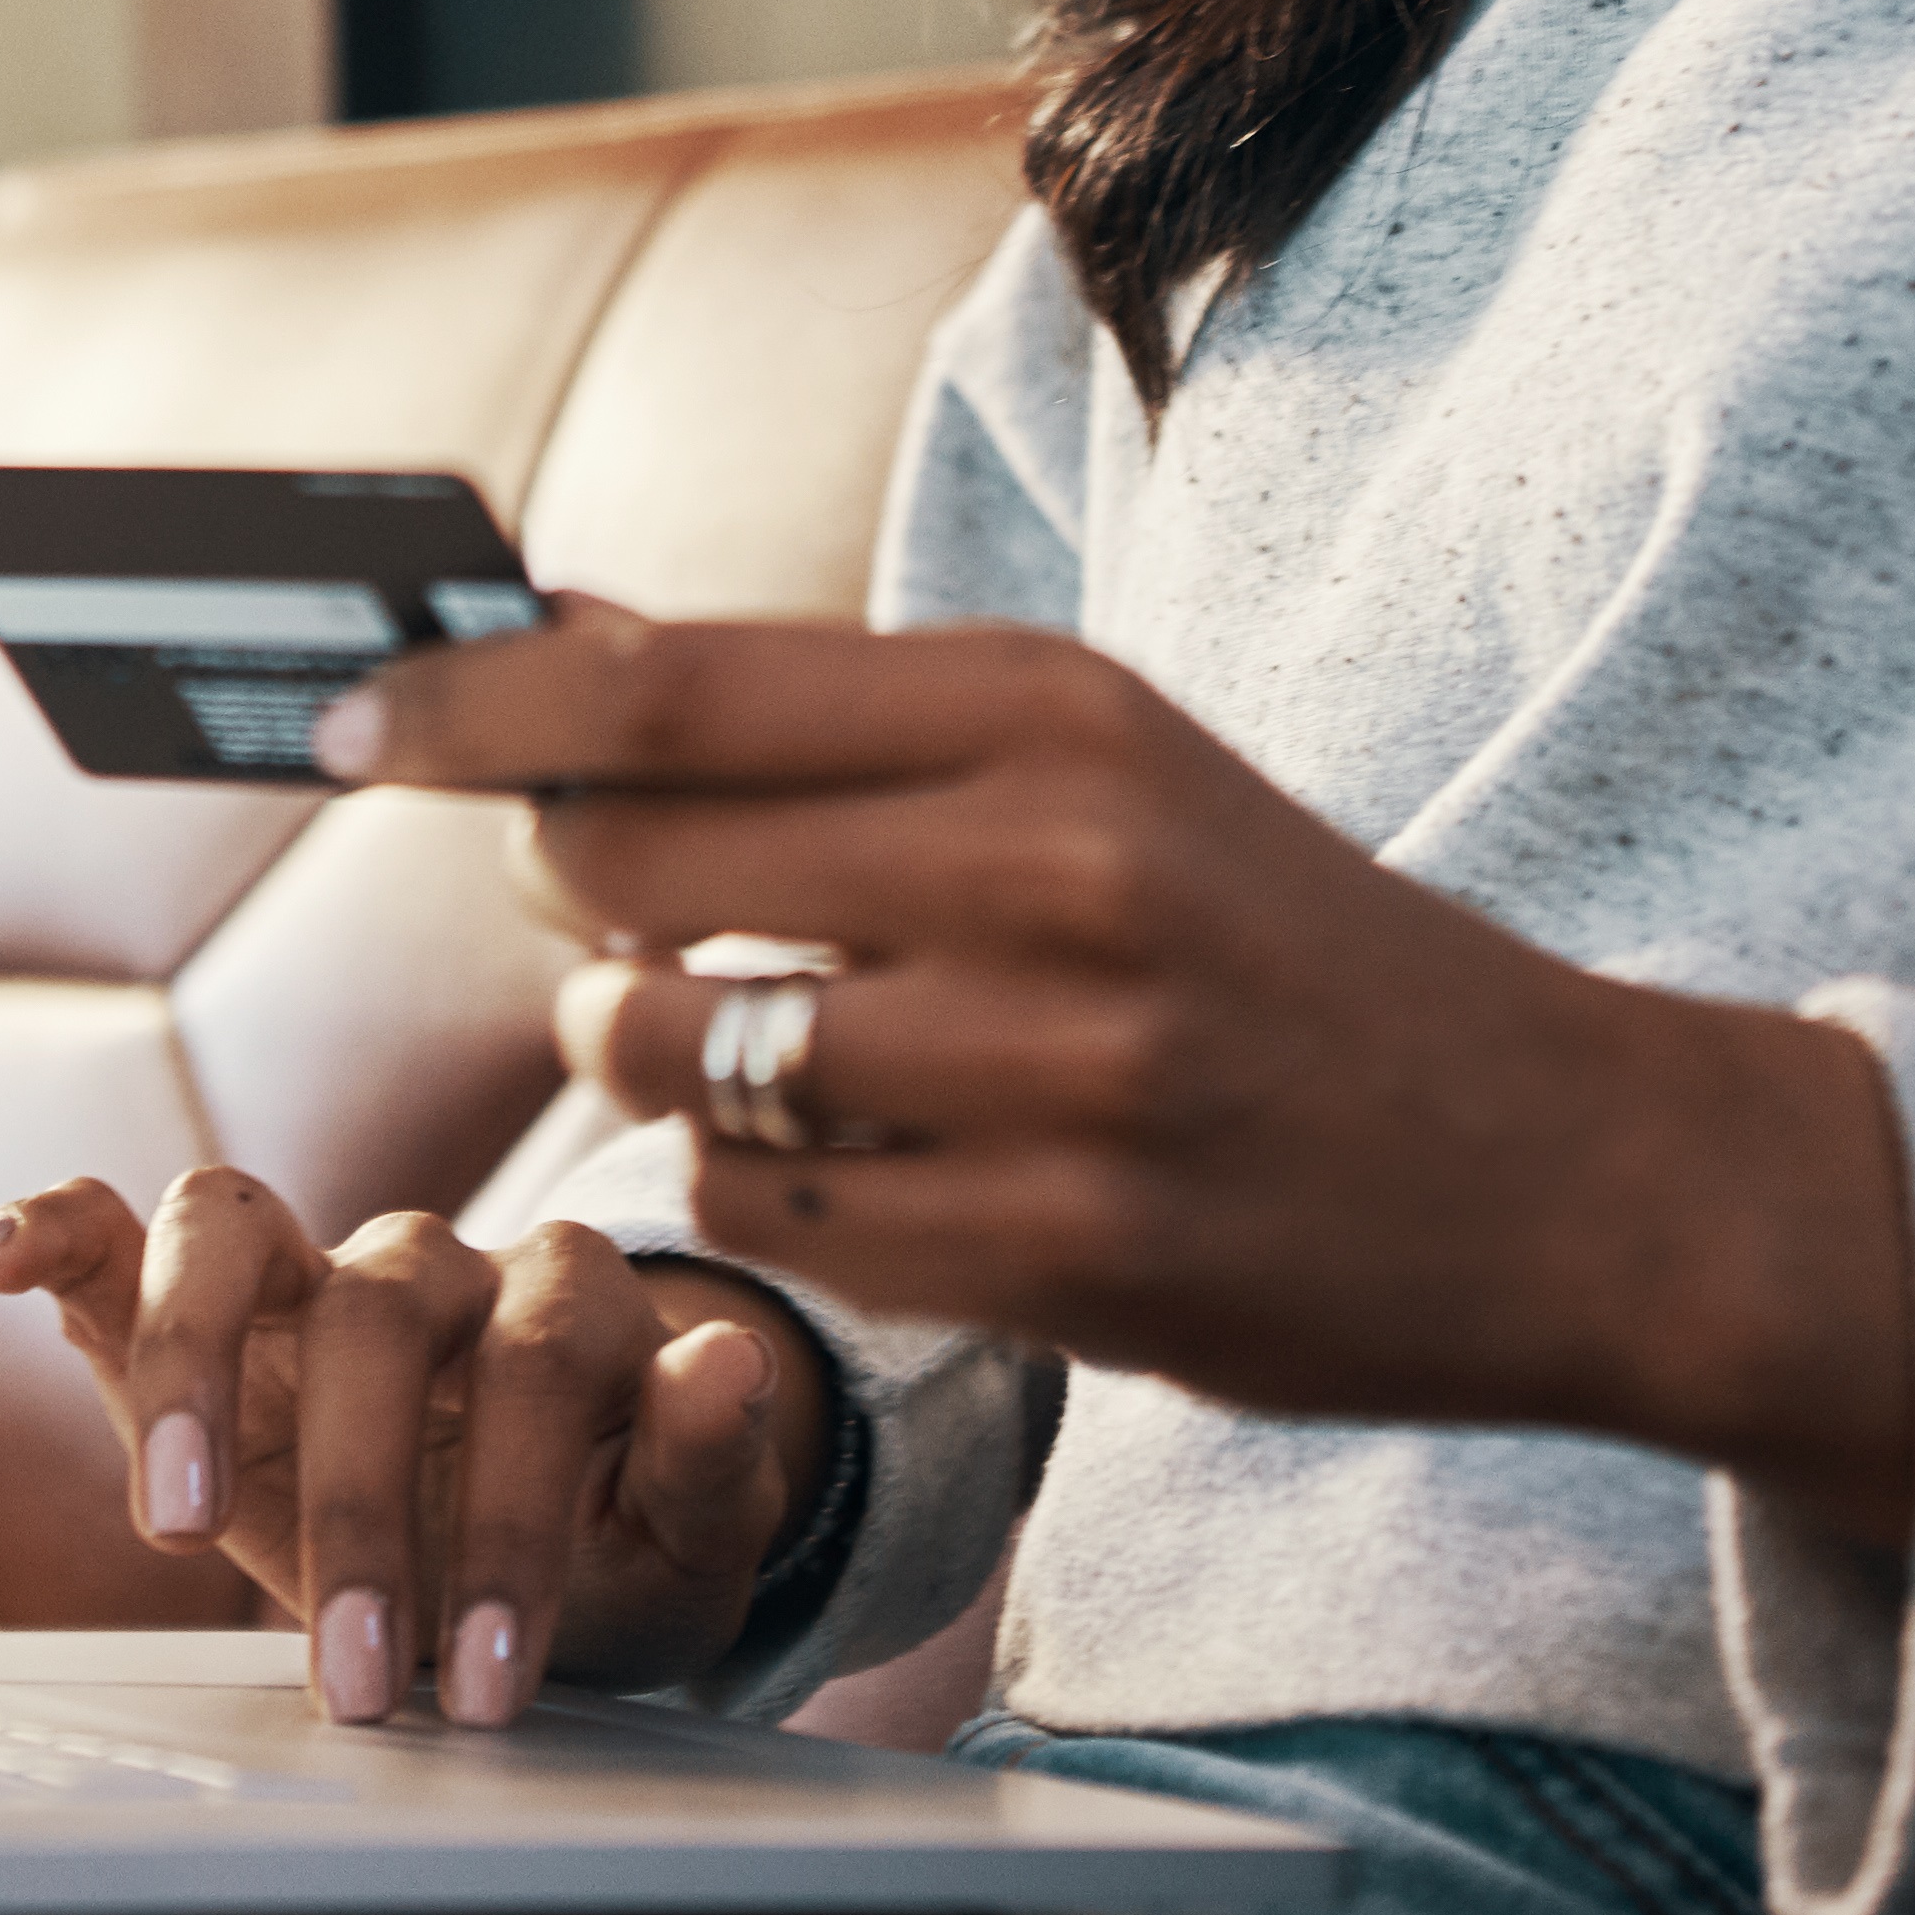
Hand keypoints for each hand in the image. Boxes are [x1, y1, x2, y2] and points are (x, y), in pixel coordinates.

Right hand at [0, 1172, 818, 1724]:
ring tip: (172, 1529)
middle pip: (384, 1312)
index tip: (487, 1689)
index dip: (511, 1528)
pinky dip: (55, 1228)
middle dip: (363, 1508)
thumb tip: (732, 1356)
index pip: (538, 1374)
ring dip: (194, 1367)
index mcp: (569, 1307)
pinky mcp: (205, 1305)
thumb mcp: (690, 1542)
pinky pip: (121, 1228)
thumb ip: (710, 1459)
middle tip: (354, 1676)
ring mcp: (311, 1272)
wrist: (552, 1542)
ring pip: (235, 1229)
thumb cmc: (615, 1544)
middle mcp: (438, 1262)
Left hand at [353, 610, 1914, 1551]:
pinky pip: (767, 1222)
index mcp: (1053, 712)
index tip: (340, 714)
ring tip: (770, 1049)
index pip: (669, 681)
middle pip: (631, 862)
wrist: (1574, 1170)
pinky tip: (862, 1173)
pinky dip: (762, 1202)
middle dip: (574, 894)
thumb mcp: (1103, 773)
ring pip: (676, 1057)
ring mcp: (1058, 1075)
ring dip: (657, 1061)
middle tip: (624, 911)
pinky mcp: (1058, 1258)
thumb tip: (554, 656)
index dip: (470, 700)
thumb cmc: (1287, 954)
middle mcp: (1050, 870)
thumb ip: (842, 728)